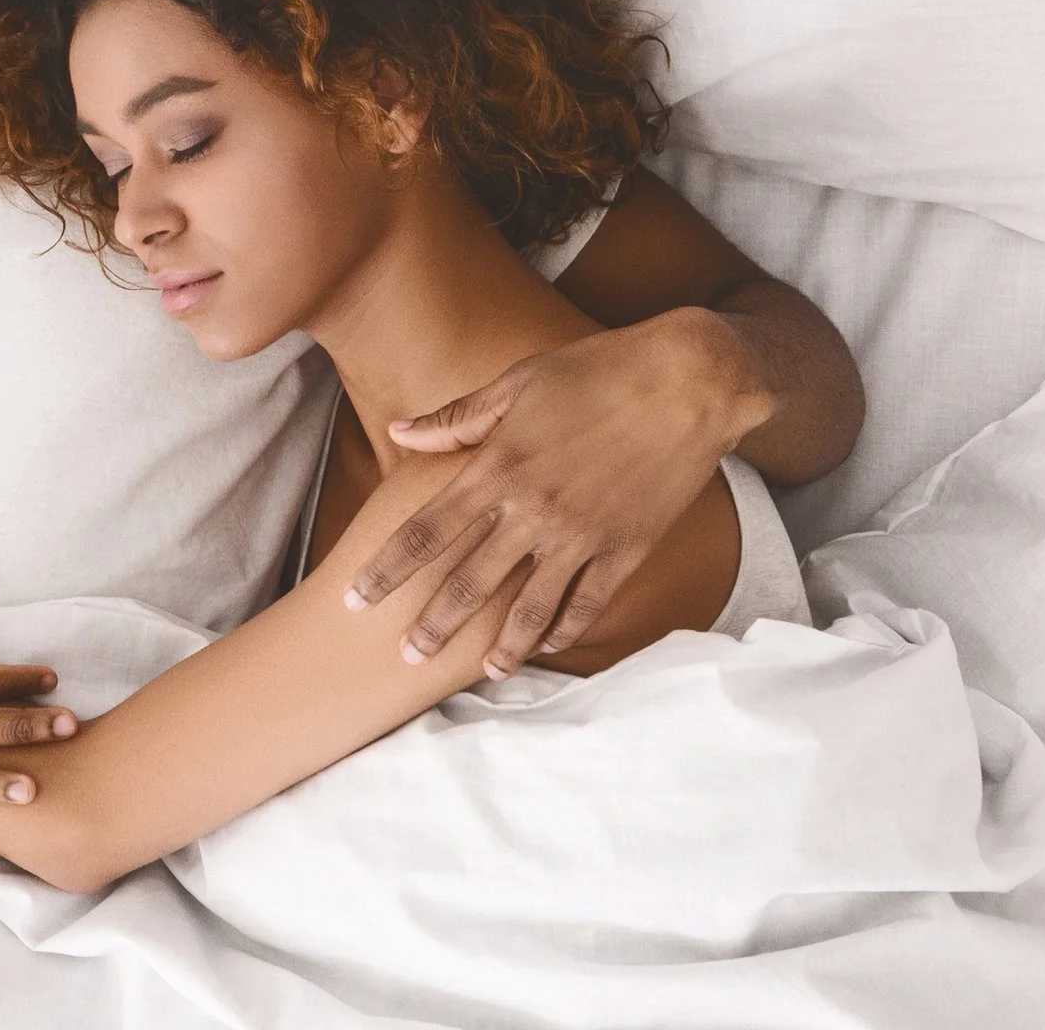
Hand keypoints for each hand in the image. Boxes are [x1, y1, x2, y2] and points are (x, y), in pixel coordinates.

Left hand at [344, 306, 770, 678]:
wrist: (689, 379)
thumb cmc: (597, 369)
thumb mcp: (518, 383)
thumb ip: (456, 419)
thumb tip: (399, 432)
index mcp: (497, 467)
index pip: (424, 531)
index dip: (386, 569)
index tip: (354, 598)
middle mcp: (532, 510)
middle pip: (467, 581)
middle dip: (431, 624)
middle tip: (403, 655)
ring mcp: (582, 535)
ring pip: (529, 607)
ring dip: (501, 645)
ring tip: (482, 674)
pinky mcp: (627, 548)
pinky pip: (590, 602)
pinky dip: (567, 629)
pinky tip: (549, 646)